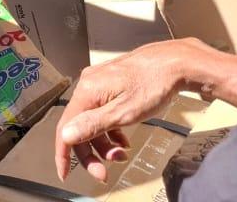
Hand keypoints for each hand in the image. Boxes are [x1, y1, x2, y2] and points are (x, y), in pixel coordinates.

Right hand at [54, 43, 189, 181]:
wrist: (173, 64)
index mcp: (88, 90)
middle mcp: (89, 84)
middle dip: (92, 152)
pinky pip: (102, 112)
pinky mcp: (110, 84)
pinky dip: (110, 129)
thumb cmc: (154, 83)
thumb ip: (93, 125)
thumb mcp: (124, 112)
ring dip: (103, 143)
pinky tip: (123, 139)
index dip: (63, 154)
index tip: (65, 174)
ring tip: (121, 153)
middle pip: (79, 127)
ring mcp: (99, 83)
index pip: (66, 127)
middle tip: (104, 172)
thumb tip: (66, 135)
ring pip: (92, 121)